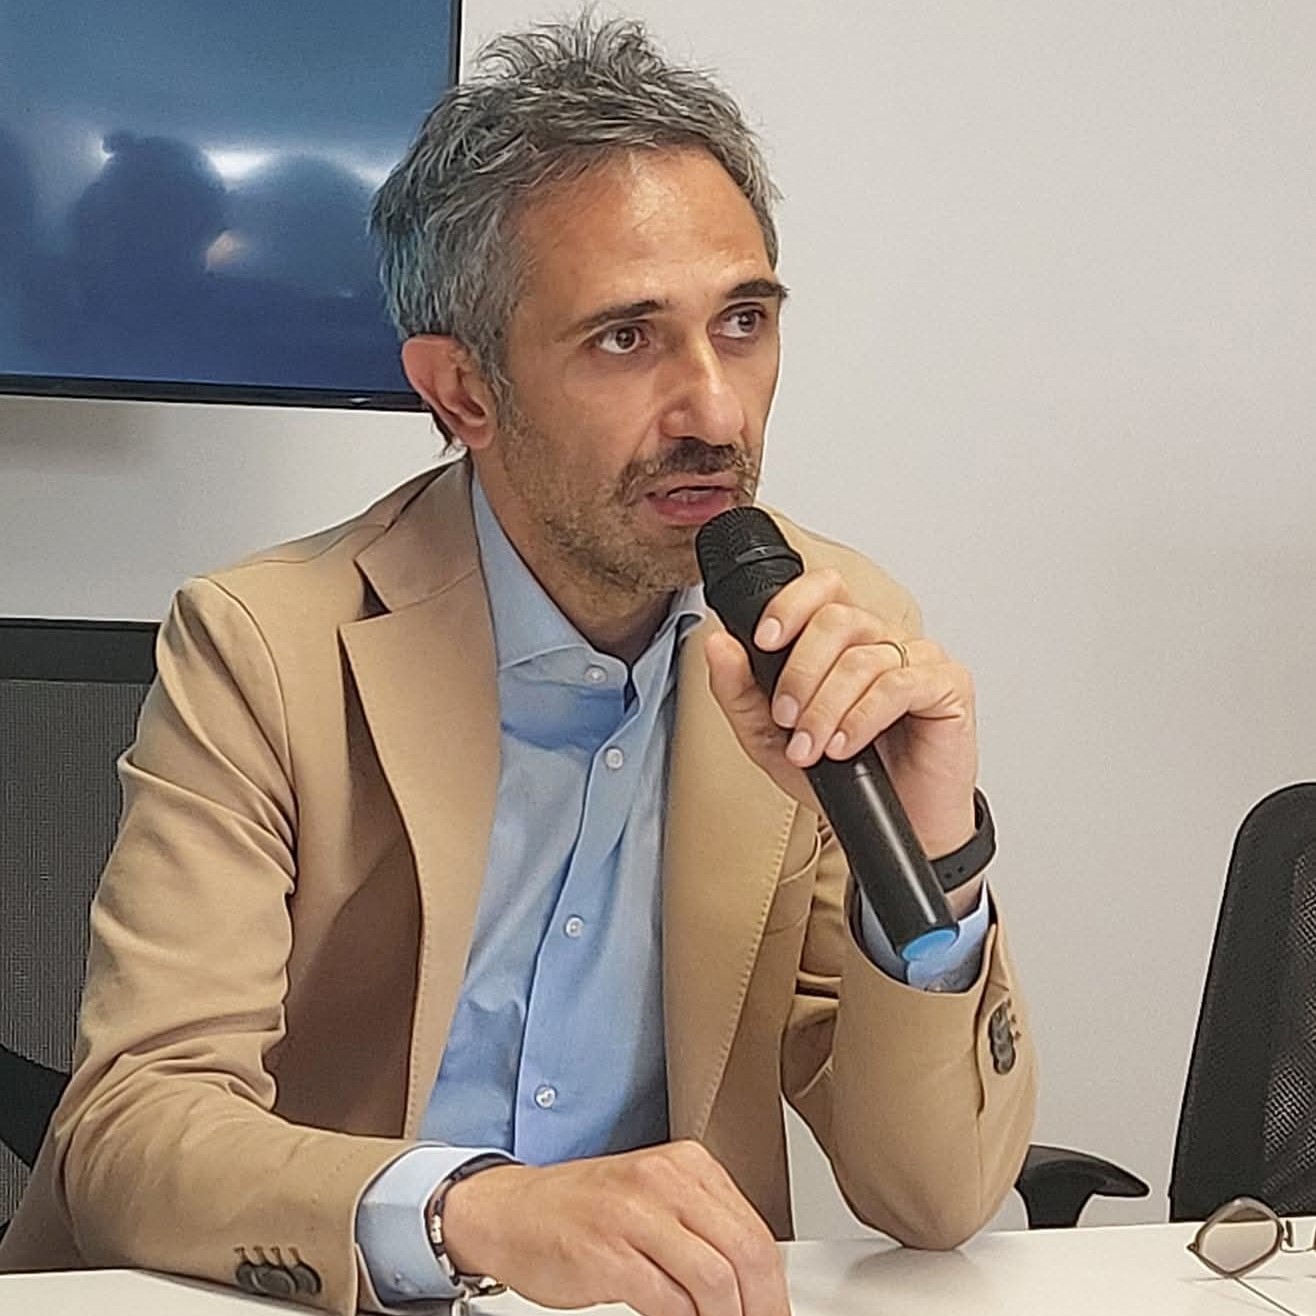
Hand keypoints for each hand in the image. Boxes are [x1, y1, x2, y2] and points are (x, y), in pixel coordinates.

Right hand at [440, 1141, 787, 1315]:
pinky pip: (668, 1303)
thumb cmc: (586, 1209)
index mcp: (686, 1164)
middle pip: (744, 1254)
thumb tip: (756, 1283)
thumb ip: (703, 1228)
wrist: (511, 1211)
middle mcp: (664, 1180)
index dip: (774, 1287)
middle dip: (761, 1307)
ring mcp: (634, 1215)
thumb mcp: (655, 1200)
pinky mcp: (606, 1254)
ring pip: (713, 1281)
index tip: (775, 1313)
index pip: (755, 1230)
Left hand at [705, 566, 977, 862]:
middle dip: (800, 673)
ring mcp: (919, 659)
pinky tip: (847, 746)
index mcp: (845, 640)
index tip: (764, 640)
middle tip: (787, 717)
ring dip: (826, 707)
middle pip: (836, 619)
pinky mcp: (948, 685)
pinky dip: (862, 717)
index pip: (822, 588)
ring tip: (813, 746)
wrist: (899, 825)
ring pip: (862, 658)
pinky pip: (899, 684)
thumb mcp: (771, 739)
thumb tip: (719, 644)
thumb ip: (740, 691)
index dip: (791, 604)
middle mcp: (883, 640)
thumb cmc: (846, 777)